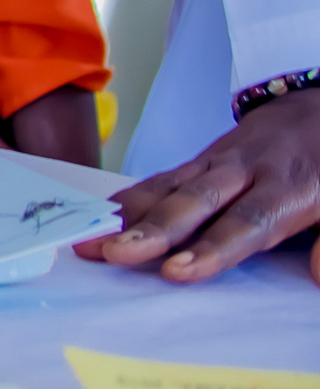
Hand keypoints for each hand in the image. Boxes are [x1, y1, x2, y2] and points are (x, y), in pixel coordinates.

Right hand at [76, 88, 319, 282]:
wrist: (313, 111)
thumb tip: (317, 277)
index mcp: (290, 186)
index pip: (248, 221)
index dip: (212, 248)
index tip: (177, 272)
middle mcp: (246, 172)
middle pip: (196, 203)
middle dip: (154, 230)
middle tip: (118, 254)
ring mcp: (217, 163)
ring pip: (170, 189)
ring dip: (129, 218)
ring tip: (91, 244)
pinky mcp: (199, 160)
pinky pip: (162, 178)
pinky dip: (130, 198)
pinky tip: (102, 216)